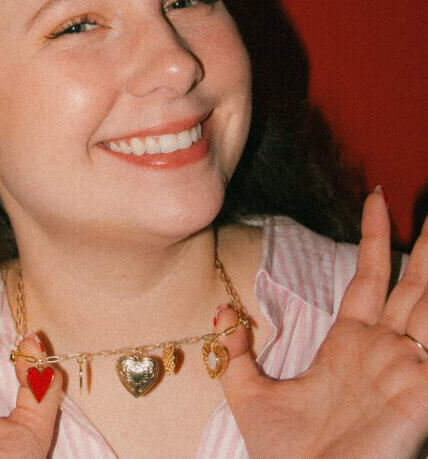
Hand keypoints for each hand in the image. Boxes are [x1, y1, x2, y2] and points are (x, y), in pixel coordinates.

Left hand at [216, 189, 427, 457]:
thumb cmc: (284, 454)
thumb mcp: (247, 392)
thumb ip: (236, 352)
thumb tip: (222, 314)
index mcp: (349, 345)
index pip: (370, 278)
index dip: (374, 237)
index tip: (373, 197)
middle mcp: (385, 351)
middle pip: (412, 283)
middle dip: (424, 244)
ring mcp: (407, 370)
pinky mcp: (421, 393)